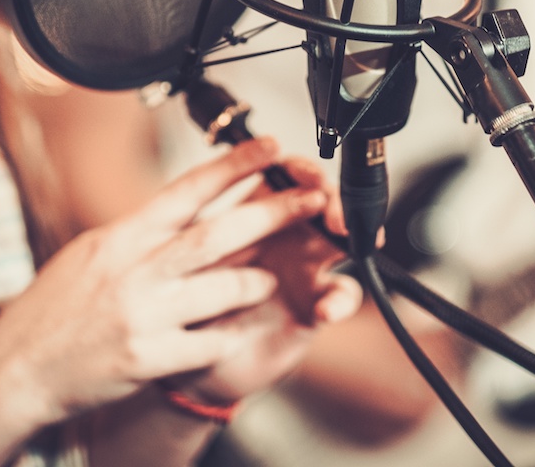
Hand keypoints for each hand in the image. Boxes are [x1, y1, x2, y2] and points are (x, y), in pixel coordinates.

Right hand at [0, 138, 327, 426]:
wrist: (15, 370)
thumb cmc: (54, 310)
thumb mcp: (92, 254)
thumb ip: (141, 234)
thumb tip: (185, 208)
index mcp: (121, 238)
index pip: (186, 190)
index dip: (232, 165)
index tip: (270, 147)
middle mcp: (133, 270)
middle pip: (216, 234)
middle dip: (270, 213)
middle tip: (309, 200)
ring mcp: (141, 315)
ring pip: (221, 289)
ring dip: (254, 282)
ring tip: (271, 277)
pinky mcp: (147, 358)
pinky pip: (207, 343)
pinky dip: (228, 335)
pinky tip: (238, 332)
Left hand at [172, 156, 363, 403]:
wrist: (196, 366)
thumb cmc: (190, 305)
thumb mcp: (185, 265)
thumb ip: (197, 235)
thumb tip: (196, 201)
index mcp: (255, 215)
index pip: (285, 176)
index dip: (295, 167)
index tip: (295, 168)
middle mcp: (285, 237)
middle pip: (321, 200)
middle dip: (330, 193)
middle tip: (326, 203)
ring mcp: (304, 271)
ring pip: (341, 239)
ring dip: (350, 234)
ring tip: (343, 237)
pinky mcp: (315, 307)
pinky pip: (340, 296)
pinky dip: (339, 300)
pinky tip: (326, 309)